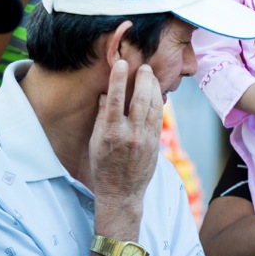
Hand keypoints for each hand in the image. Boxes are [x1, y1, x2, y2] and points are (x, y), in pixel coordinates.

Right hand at [89, 60, 161, 207]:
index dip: (118, 79)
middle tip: (144, 66)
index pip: (114, 100)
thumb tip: (104, 94)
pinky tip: (158, 93)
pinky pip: (158, 117)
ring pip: (153, 106)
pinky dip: (158, 102)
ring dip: (154, 88)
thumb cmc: (103, 166)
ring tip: (151, 75)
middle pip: (139, 99)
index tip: (121, 63)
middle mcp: (129, 134)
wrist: (121, 192)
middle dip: (143, 79)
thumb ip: (101, 117)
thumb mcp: (95, 142)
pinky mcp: (156, 143)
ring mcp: (145, 138)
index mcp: (110, 133)